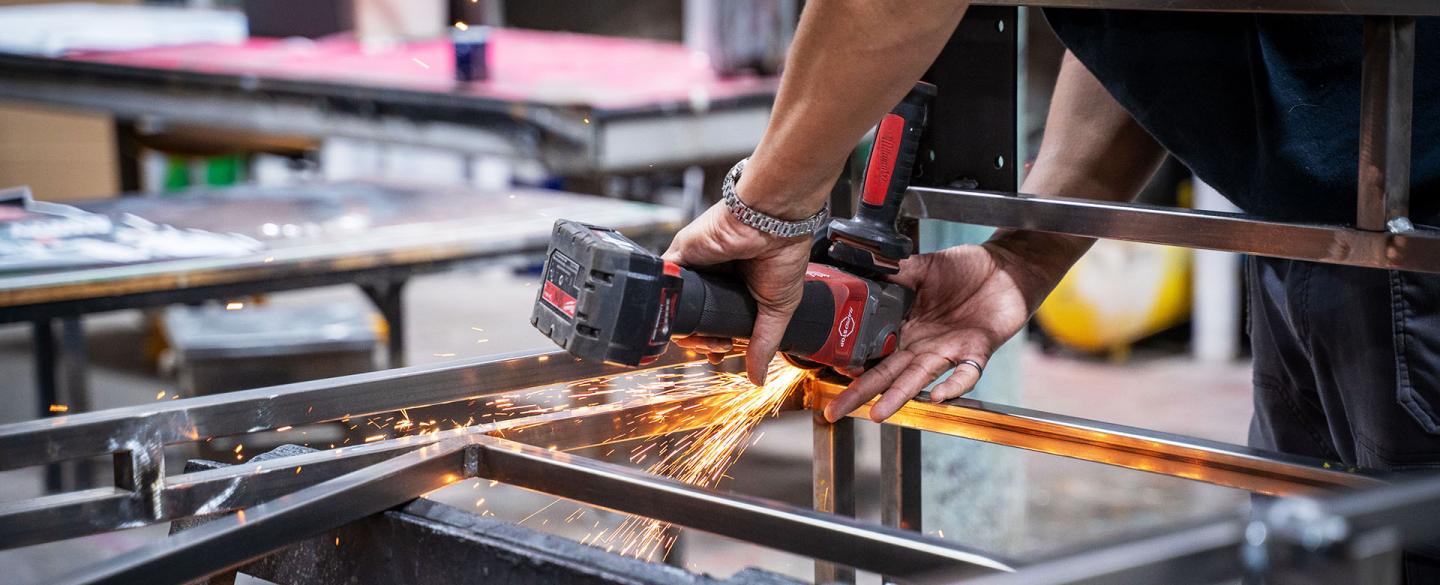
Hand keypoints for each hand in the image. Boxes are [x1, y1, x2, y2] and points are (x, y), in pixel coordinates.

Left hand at [662, 202, 813, 384]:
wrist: (776, 221)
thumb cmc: (784, 251)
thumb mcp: (778, 308)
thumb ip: (764, 343)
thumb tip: (758, 377)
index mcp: (734, 285)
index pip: (712, 320)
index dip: (712, 343)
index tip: (723, 353)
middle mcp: (711, 274)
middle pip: (691, 317)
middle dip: (700, 342)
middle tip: (718, 350)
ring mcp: (694, 265)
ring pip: (675, 306)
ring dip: (687, 332)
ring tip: (708, 341)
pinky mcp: (680, 253)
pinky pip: (665, 284)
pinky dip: (670, 306)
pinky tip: (688, 321)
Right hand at [823, 238, 1065, 422]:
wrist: (1007, 268)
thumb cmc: (967, 268)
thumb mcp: (925, 265)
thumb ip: (897, 271)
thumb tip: (865, 264)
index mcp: (906, 326)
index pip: (873, 349)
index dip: (853, 362)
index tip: (832, 372)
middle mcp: (923, 344)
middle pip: (887, 372)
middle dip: (862, 392)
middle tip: (837, 410)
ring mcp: (948, 351)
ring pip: (918, 378)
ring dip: (898, 396)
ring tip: (878, 413)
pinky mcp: (976, 350)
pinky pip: (965, 374)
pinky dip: (954, 385)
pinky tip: (939, 395)